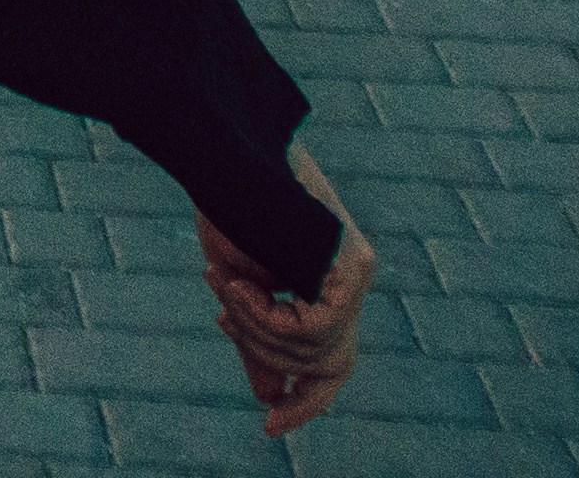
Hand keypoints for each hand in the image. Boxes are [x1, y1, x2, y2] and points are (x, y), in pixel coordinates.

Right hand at [197, 146, 368, 438]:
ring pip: (313, 350)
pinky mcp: (351, 267)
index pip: (332, 365)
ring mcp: (357, 272)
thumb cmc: (228, 208)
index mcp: (329, 284)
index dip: (306, 402)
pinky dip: (265, 317)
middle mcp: (353, 279)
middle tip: (224, 320)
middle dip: (269, 356)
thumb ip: (263, 340)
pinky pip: (313, 330)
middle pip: (323, 362)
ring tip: (222, 282)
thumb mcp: (242, 290)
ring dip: (255, 329)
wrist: (224, 151)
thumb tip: (273, 395)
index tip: (269, 428)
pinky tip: (238, 284)